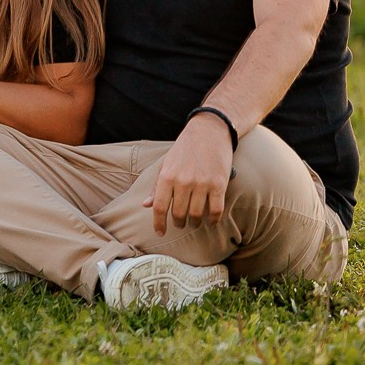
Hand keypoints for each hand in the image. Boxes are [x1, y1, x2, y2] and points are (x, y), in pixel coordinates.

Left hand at [144, 114, 234, 234]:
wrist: (209, 131)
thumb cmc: (185, 149)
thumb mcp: (166, 164)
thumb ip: (156, 186)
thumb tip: (146, 205)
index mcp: (166, 176)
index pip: (158, 207)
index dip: (158, 223)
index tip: (160, 233)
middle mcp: (183, 181)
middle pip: (178, 213)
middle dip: (178, 223)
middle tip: (180, 224)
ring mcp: (201, 183)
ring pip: (197, 215)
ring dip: (195, 222)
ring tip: (195, 222)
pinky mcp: (219, 184)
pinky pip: (216, 210)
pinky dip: (213, 220)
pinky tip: (210, 221)